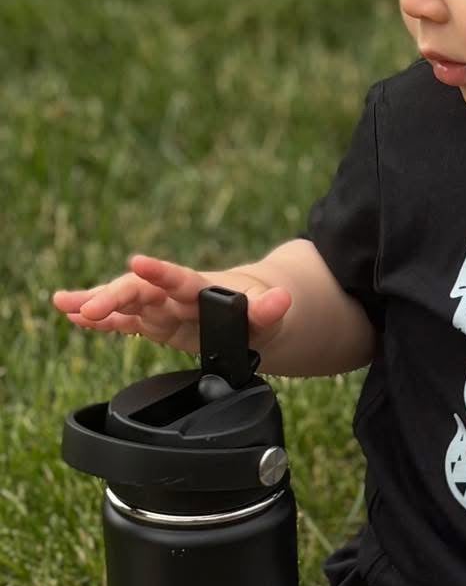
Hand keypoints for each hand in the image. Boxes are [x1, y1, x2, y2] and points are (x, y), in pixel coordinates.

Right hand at [53, 254, 291, 358]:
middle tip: (87, 306)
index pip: (179, 279)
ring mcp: (162, 308)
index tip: (138, 263)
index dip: (160, 273)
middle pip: (140, 292)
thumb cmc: (260, 312)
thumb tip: (282, 300)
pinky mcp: (155, 323)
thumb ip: (270, 309)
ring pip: (124, 304)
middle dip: (113, 297)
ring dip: (95, 304)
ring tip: (62, 303)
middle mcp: (175, 295)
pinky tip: (73, 317)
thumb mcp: (272, 314)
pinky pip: (124, 322)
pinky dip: (100, 321)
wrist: (253, 314)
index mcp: (202, 289)